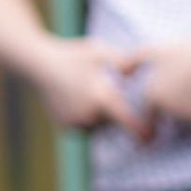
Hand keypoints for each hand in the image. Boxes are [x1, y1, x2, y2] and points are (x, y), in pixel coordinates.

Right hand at [38, 35, 152, 140]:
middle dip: (116, 115)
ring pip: (100, 128)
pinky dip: (87, 120)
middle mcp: (89, 115)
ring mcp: (75, 123)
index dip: (142, 132)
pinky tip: (78, 99)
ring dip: (101, 118)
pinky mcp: (65, 127)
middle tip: (102, 93)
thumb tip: (134, 74)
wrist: (38, 64)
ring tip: (88, 93)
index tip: (152, 139)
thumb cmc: (72, 55)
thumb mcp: (100, 51)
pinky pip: (85, 128)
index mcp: (101, 98)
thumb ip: (123, 61)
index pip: (127, 121)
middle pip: (114, 124)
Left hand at [133, 33, 190, 132]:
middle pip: (166, 119)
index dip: (156, 107)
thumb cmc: (185, 50)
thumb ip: (131, 61)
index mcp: (154, 95)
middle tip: (186, 88)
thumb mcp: (154, 50)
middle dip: (173, 109)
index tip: (166, 98)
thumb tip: (120, 74)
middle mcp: (168, 109)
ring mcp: (187, 115)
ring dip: (186, 114)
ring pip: (182, 122)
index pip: (149, 114)